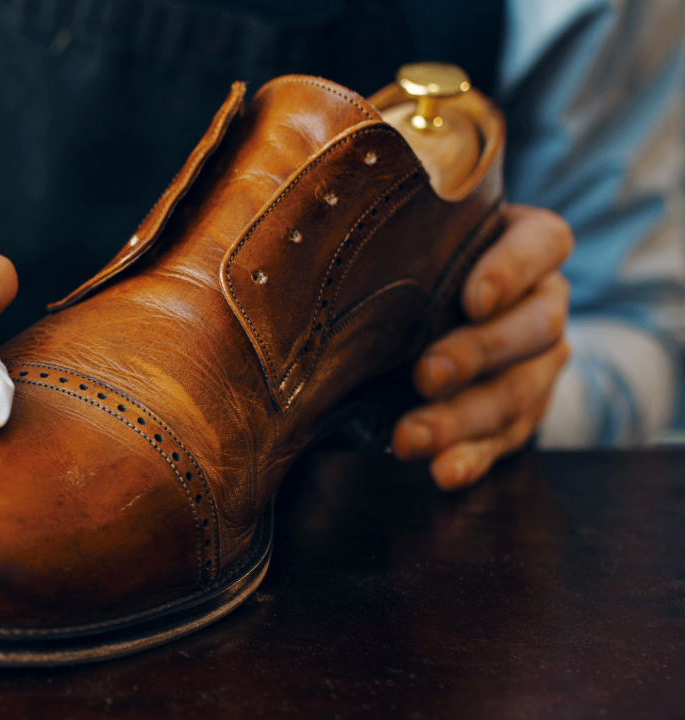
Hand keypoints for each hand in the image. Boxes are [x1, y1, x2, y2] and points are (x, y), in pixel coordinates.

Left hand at [392, 204, 572, 489]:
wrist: (407, 327)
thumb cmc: (398, 266)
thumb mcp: (394, 241)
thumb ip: (374, 228)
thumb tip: (296, 214)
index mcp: (518, 245)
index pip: (544, 242)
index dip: (515, 267)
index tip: (471, 296)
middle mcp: (540, 301)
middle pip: (537, 326)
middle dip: (479, 354)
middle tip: (425, 375)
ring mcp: (535, 362)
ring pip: (520, 391)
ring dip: (464, 420)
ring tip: (411, 440)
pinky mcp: (518, 413)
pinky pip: (506, 440)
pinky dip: (472, 458)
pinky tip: (443, 472)